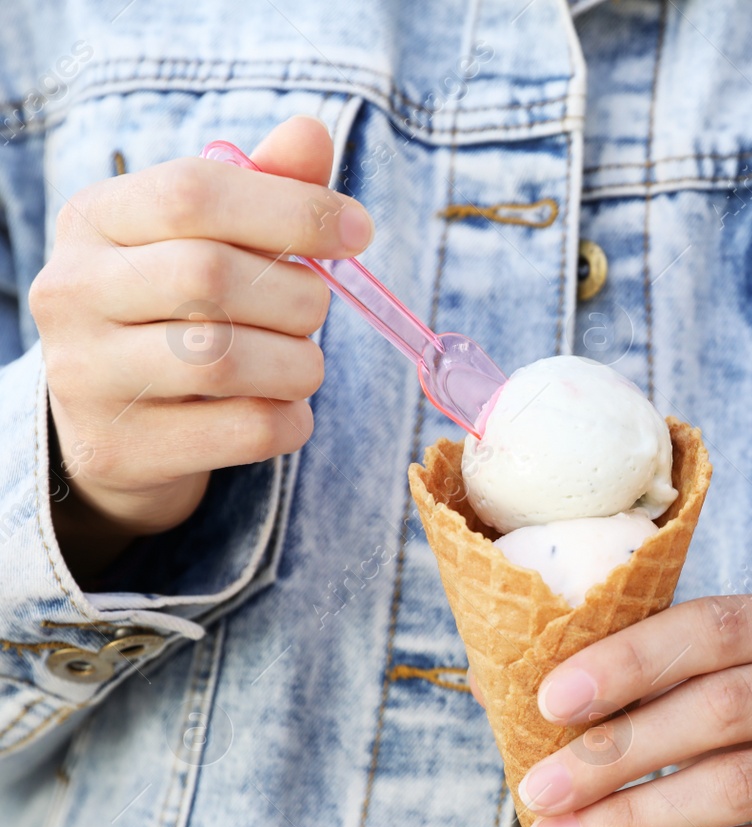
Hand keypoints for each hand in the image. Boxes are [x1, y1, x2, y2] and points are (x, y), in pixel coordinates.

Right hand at [32, 115, 372, 577]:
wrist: (118, 421)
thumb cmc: (178, 309)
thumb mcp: (210, 238)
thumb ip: (264, 186)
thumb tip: (311, 134)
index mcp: (95, 218)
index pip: (193, 192)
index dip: (293, 208)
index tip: (359, 231)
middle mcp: (72, 290)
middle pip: (210, 276)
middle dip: (297, 297)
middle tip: (315, 311)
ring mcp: (85, 374)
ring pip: (224, 358)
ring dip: (299, 363)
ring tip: (301, 363)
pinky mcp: (119, 447)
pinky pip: (242, 430)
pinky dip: (291, 419)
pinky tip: (286, 408)